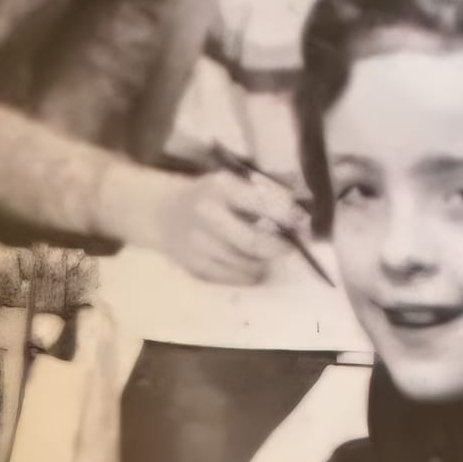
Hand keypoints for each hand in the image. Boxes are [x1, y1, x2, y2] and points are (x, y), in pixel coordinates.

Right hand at [156, 169, 297, 284]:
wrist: (159, 212)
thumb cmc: (205, 194)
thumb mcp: (228, 182)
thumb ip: (259, 193)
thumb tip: (299, 211)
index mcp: (219, 188)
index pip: (262, 204)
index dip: (287, 216)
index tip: (303, 222)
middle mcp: (207, 216)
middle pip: (254, 242)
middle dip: (279, 247)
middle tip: (290, 247)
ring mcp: (198, 245)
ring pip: (245, 265)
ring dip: (263, 263)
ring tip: (267, 256)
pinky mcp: (194, 266)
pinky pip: (231, 278)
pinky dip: (246, 274)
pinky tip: (249, 266)